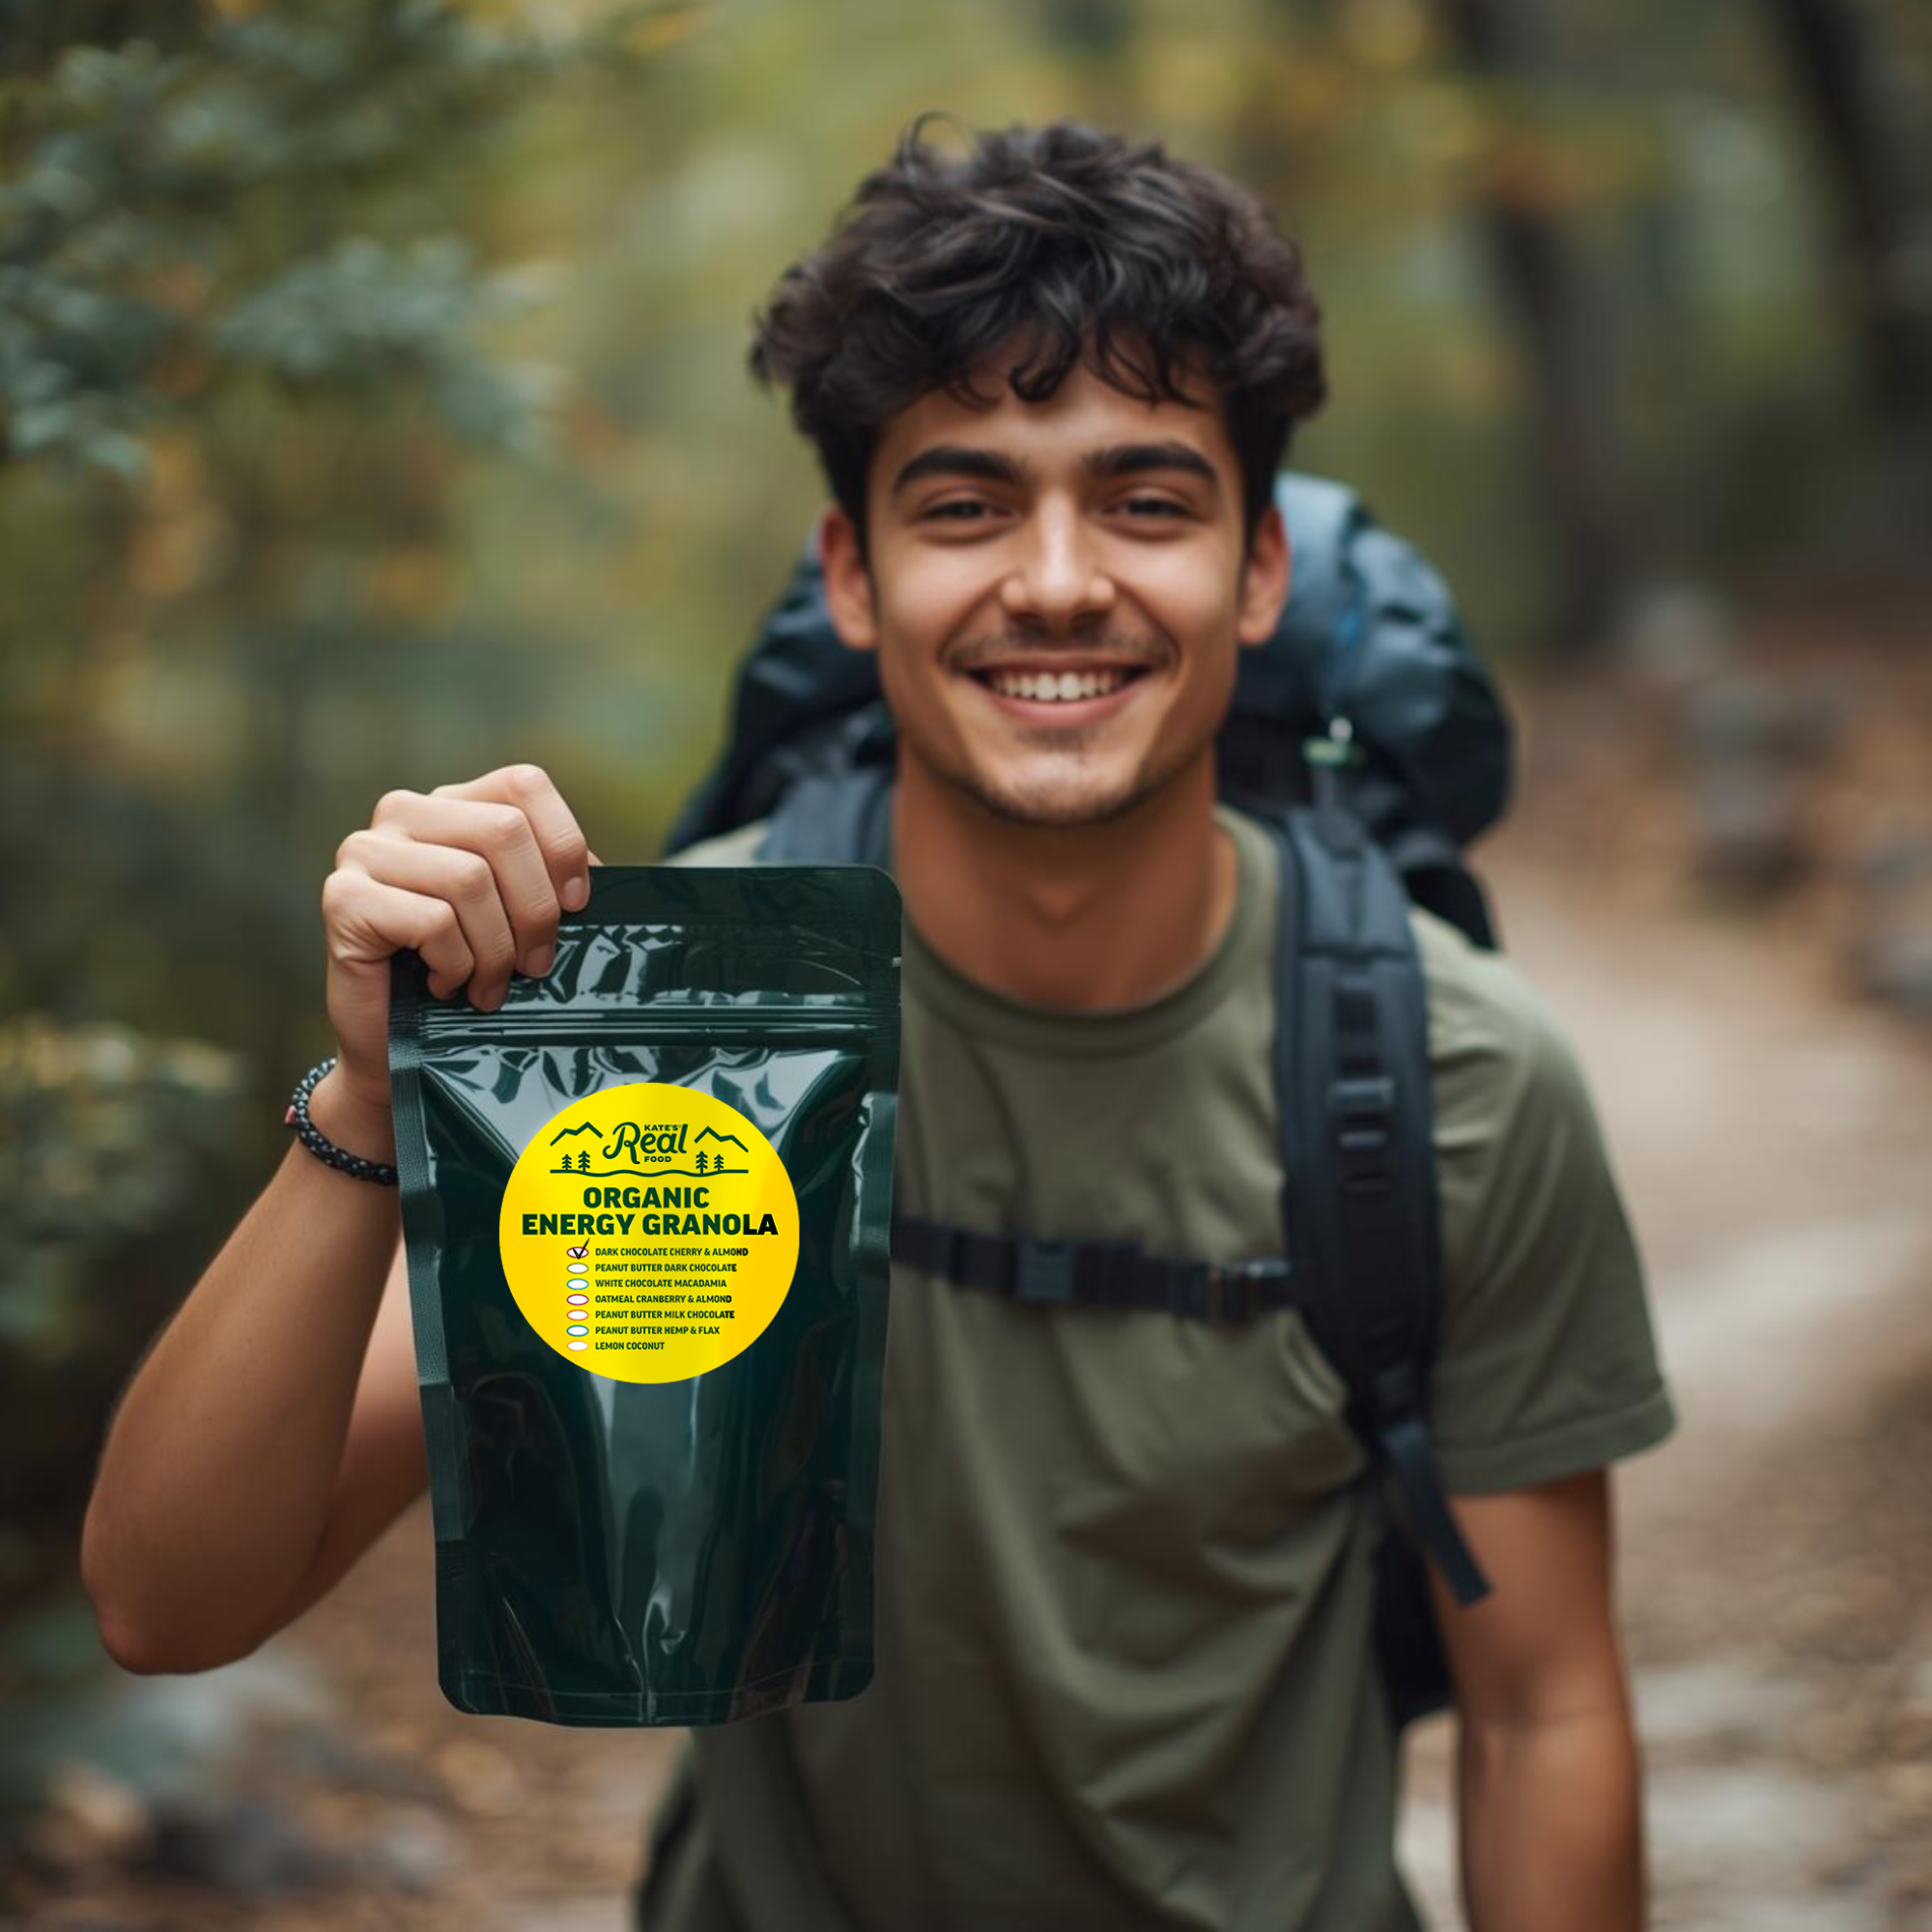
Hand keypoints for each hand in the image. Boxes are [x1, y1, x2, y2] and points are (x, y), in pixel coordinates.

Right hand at [319, 763, 602, 1115]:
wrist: (397, 1047)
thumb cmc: (468, 978)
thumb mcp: (522, 920)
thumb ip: (553, 883)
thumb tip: (596, 874)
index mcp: (453, 805)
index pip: (524, 785)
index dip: (563, 843)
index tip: (576, 905)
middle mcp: (404, 814)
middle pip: (504, 830)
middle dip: (536, 909)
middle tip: (536, 965)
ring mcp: (365, 850)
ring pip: (469, 878)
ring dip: (495, 949)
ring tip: (490, 987)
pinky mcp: (342, 897)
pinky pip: (431, 920)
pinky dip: (455, 964)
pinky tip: (445, 985)